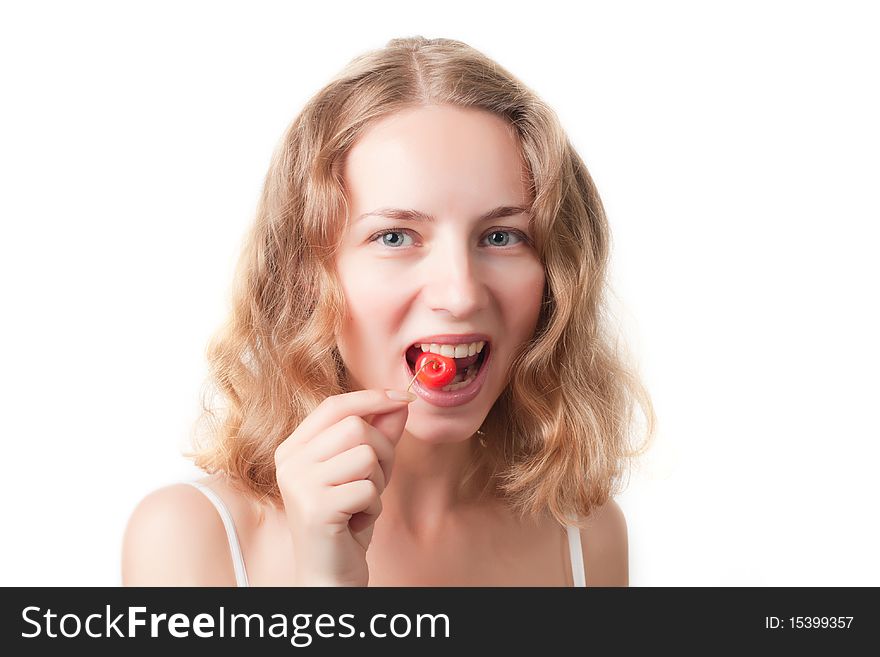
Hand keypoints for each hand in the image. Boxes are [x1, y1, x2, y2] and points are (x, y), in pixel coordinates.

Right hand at [273, 389, 412, 585]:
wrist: (329, 574)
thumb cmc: (346, 520)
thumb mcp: (364, 470)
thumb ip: (378, 434)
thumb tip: (399, 402)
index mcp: (294, 448)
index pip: (334, 405)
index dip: (371, 398)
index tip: (403, 398)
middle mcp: (289, 462)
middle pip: (356, 427)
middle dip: (383, 452)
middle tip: (375, 482)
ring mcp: (299, 484)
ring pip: (366, 456)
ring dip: (378, 482)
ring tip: (361, 503)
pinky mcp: (315, 508)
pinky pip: (368, 489)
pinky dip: (373, 507)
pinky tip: (356, 522)